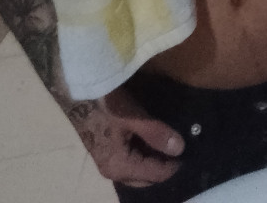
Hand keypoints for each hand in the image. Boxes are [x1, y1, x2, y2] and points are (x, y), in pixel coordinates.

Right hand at [63, 86, 184, 186]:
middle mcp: (112, 170)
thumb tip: (180, 149)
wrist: (76, 89)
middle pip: (144, 178)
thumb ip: (157, 134)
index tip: (190, 154)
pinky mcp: (104, 147)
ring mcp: (106, 159)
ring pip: (136, 168)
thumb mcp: (134, 116)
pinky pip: (128, 157)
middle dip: (162, 167)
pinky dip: (141, 152)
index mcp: (120, 167)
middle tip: (180, 151)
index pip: (154, 175)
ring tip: (168, 143)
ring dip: (152, 159)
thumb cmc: (105, 103)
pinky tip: (150, 137)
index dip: (173, 166)